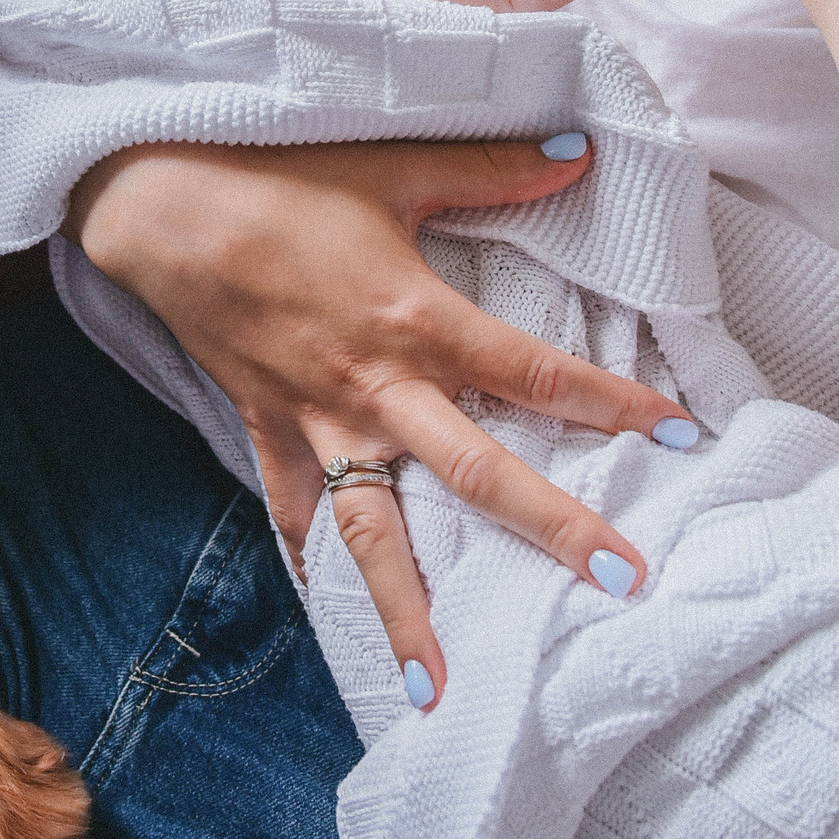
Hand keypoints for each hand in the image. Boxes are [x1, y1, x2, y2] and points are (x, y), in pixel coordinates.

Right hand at [65, 137, 698, 709]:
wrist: (157, 203)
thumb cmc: (278, 175)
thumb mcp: (392, 163)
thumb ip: (490, 169)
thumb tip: (577, 152)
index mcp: (417, 320)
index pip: (535, 373)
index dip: (613, 403)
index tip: (682, 434)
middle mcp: (376, 388)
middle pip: (479, 475)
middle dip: (553, 531)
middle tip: (619, 587)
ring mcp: (318, 419)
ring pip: (374, 530)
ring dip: (409, 608)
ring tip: (440, 685)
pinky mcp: (267, 424)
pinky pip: (292, 504)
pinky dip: (310, 555)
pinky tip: (332, 603)